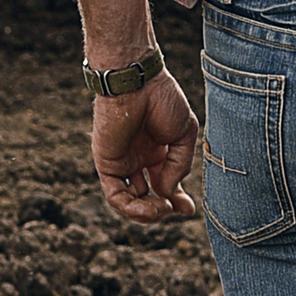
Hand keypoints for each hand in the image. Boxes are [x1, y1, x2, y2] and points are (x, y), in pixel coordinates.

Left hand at [90, 70, 199, 224]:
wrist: (136, 83)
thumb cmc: (162, 100)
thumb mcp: (184, 135)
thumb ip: (179, 166)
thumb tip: (168, 193)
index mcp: (158, 150)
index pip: (165, 183)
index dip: (177, 199)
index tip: (188, 209)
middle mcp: (139, 159)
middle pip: (148, 196)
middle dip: (162, 209)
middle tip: (174, 208)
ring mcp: (122, 162)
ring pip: (130, 200)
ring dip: (146, 213)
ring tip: (161, 210)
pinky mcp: (107, 164)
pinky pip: (115, 194)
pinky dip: (130, 207)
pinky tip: (148, 207)